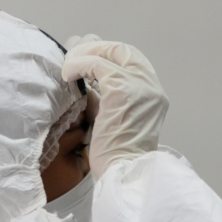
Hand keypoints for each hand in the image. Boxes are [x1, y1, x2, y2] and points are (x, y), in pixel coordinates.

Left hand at [62, 41, 168, 177]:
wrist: (125, 173)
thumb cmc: (118, 157)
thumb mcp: (115, 121)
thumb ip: (108, 101)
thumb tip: (87, 85)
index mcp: (154, 95)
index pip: (132, 61)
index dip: (108, 55)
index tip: (87, 59)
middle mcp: (151, 87)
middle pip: (122, 50)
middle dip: (95, 48)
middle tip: (74, 55)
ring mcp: (139, 86)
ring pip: (109, 52)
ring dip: (83, 54)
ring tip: (67, 65)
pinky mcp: (121, 90)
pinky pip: (95, 64)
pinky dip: (78, 64)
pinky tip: (67, 74)